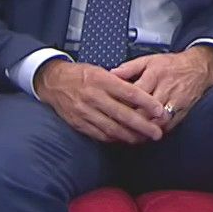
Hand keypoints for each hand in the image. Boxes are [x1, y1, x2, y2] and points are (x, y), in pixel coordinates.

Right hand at [35, 59, 167, 143]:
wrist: (53, 82)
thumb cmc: (80, 75)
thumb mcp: (101, 71)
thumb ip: (119, 83)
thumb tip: (142, 96)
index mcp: (101, 80)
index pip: (129, 92)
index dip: (147, 103)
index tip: (159, 111)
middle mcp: (93, 96)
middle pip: (123, 114)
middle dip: (143, 126)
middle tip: (157, 133)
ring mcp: (85, 111)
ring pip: (112, 128)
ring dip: (131, 136)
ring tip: (143, 139)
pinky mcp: (79, 123)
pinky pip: (100, 134)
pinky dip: (114, 139)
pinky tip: (124, 139)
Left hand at [113, 45, 212, 132]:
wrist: (198, 69)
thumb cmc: (171, 65)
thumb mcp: (148, 60)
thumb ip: (129, 68)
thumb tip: (112, 74)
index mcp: (155, 75)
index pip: (136, 93)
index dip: (123, 103)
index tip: (112, 110)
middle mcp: (166, 89)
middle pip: (146, 110)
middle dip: (132, 121)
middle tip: (118, 127)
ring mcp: (176, 102)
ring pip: (158, 121)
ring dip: (144, 130)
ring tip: (131, 135)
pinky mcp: (182, 112)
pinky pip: (169, 126)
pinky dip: (157, 132)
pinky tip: (146, 135)